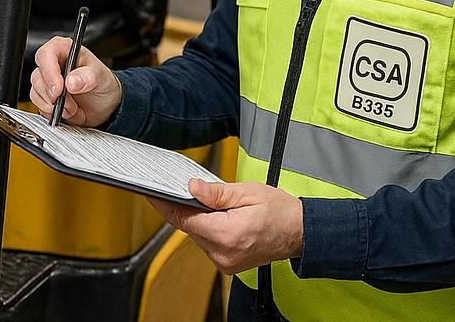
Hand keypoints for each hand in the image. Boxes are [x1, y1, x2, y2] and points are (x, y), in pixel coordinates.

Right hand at [29, 36, 121, 127]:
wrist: (104, 104)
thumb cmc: (102, 83)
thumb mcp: (102, 77)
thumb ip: (88, 77)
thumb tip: (71, 81)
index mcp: (66, 50)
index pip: (47, 54)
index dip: (49, 71)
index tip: (59, 88)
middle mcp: (53, 63)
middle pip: (38, 76)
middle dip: (53, 94)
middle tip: (70, 103)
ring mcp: (47, 80)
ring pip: (36, 92)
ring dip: (53, 105)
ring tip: (72, 108)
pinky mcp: (45, 96)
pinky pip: (38, 105)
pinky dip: (51, 112)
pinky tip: (66, 111)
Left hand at [146, 179, 303, 274]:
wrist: (300, 233)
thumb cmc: (280, 212)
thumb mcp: (247, 192)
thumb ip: (216, 193)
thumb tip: (192, 188)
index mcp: (227, 235)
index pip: (185, 219)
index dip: (167, 205)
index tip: (153, 194)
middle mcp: (223, 254)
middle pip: (190, 227)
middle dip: (188, 208)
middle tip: (192, 190)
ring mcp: (225, 262)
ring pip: (198, 236)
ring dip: (200, 220)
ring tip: (217, 205)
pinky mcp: (228, 264)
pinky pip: (208, 244)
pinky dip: (209, 229)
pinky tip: (220, 218)